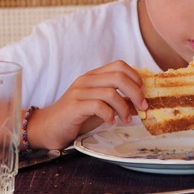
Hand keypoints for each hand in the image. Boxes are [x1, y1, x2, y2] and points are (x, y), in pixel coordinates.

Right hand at [28, 60, 147, 148]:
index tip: (144, 92)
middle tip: (143, 107)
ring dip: (124, 108)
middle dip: (136, 92)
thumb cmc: (78, 117)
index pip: (119, 65)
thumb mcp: (103, 108)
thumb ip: (121, 103)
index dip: (135, 77)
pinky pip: (98, 106)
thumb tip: (143, 105)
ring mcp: (79, 92)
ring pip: (111, 92)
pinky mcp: (74, 106)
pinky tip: (111, 122)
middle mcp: (86, 80)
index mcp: (94, 76)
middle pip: (118, 77)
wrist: (49, 127)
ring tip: (127, 119)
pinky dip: (109, 115)